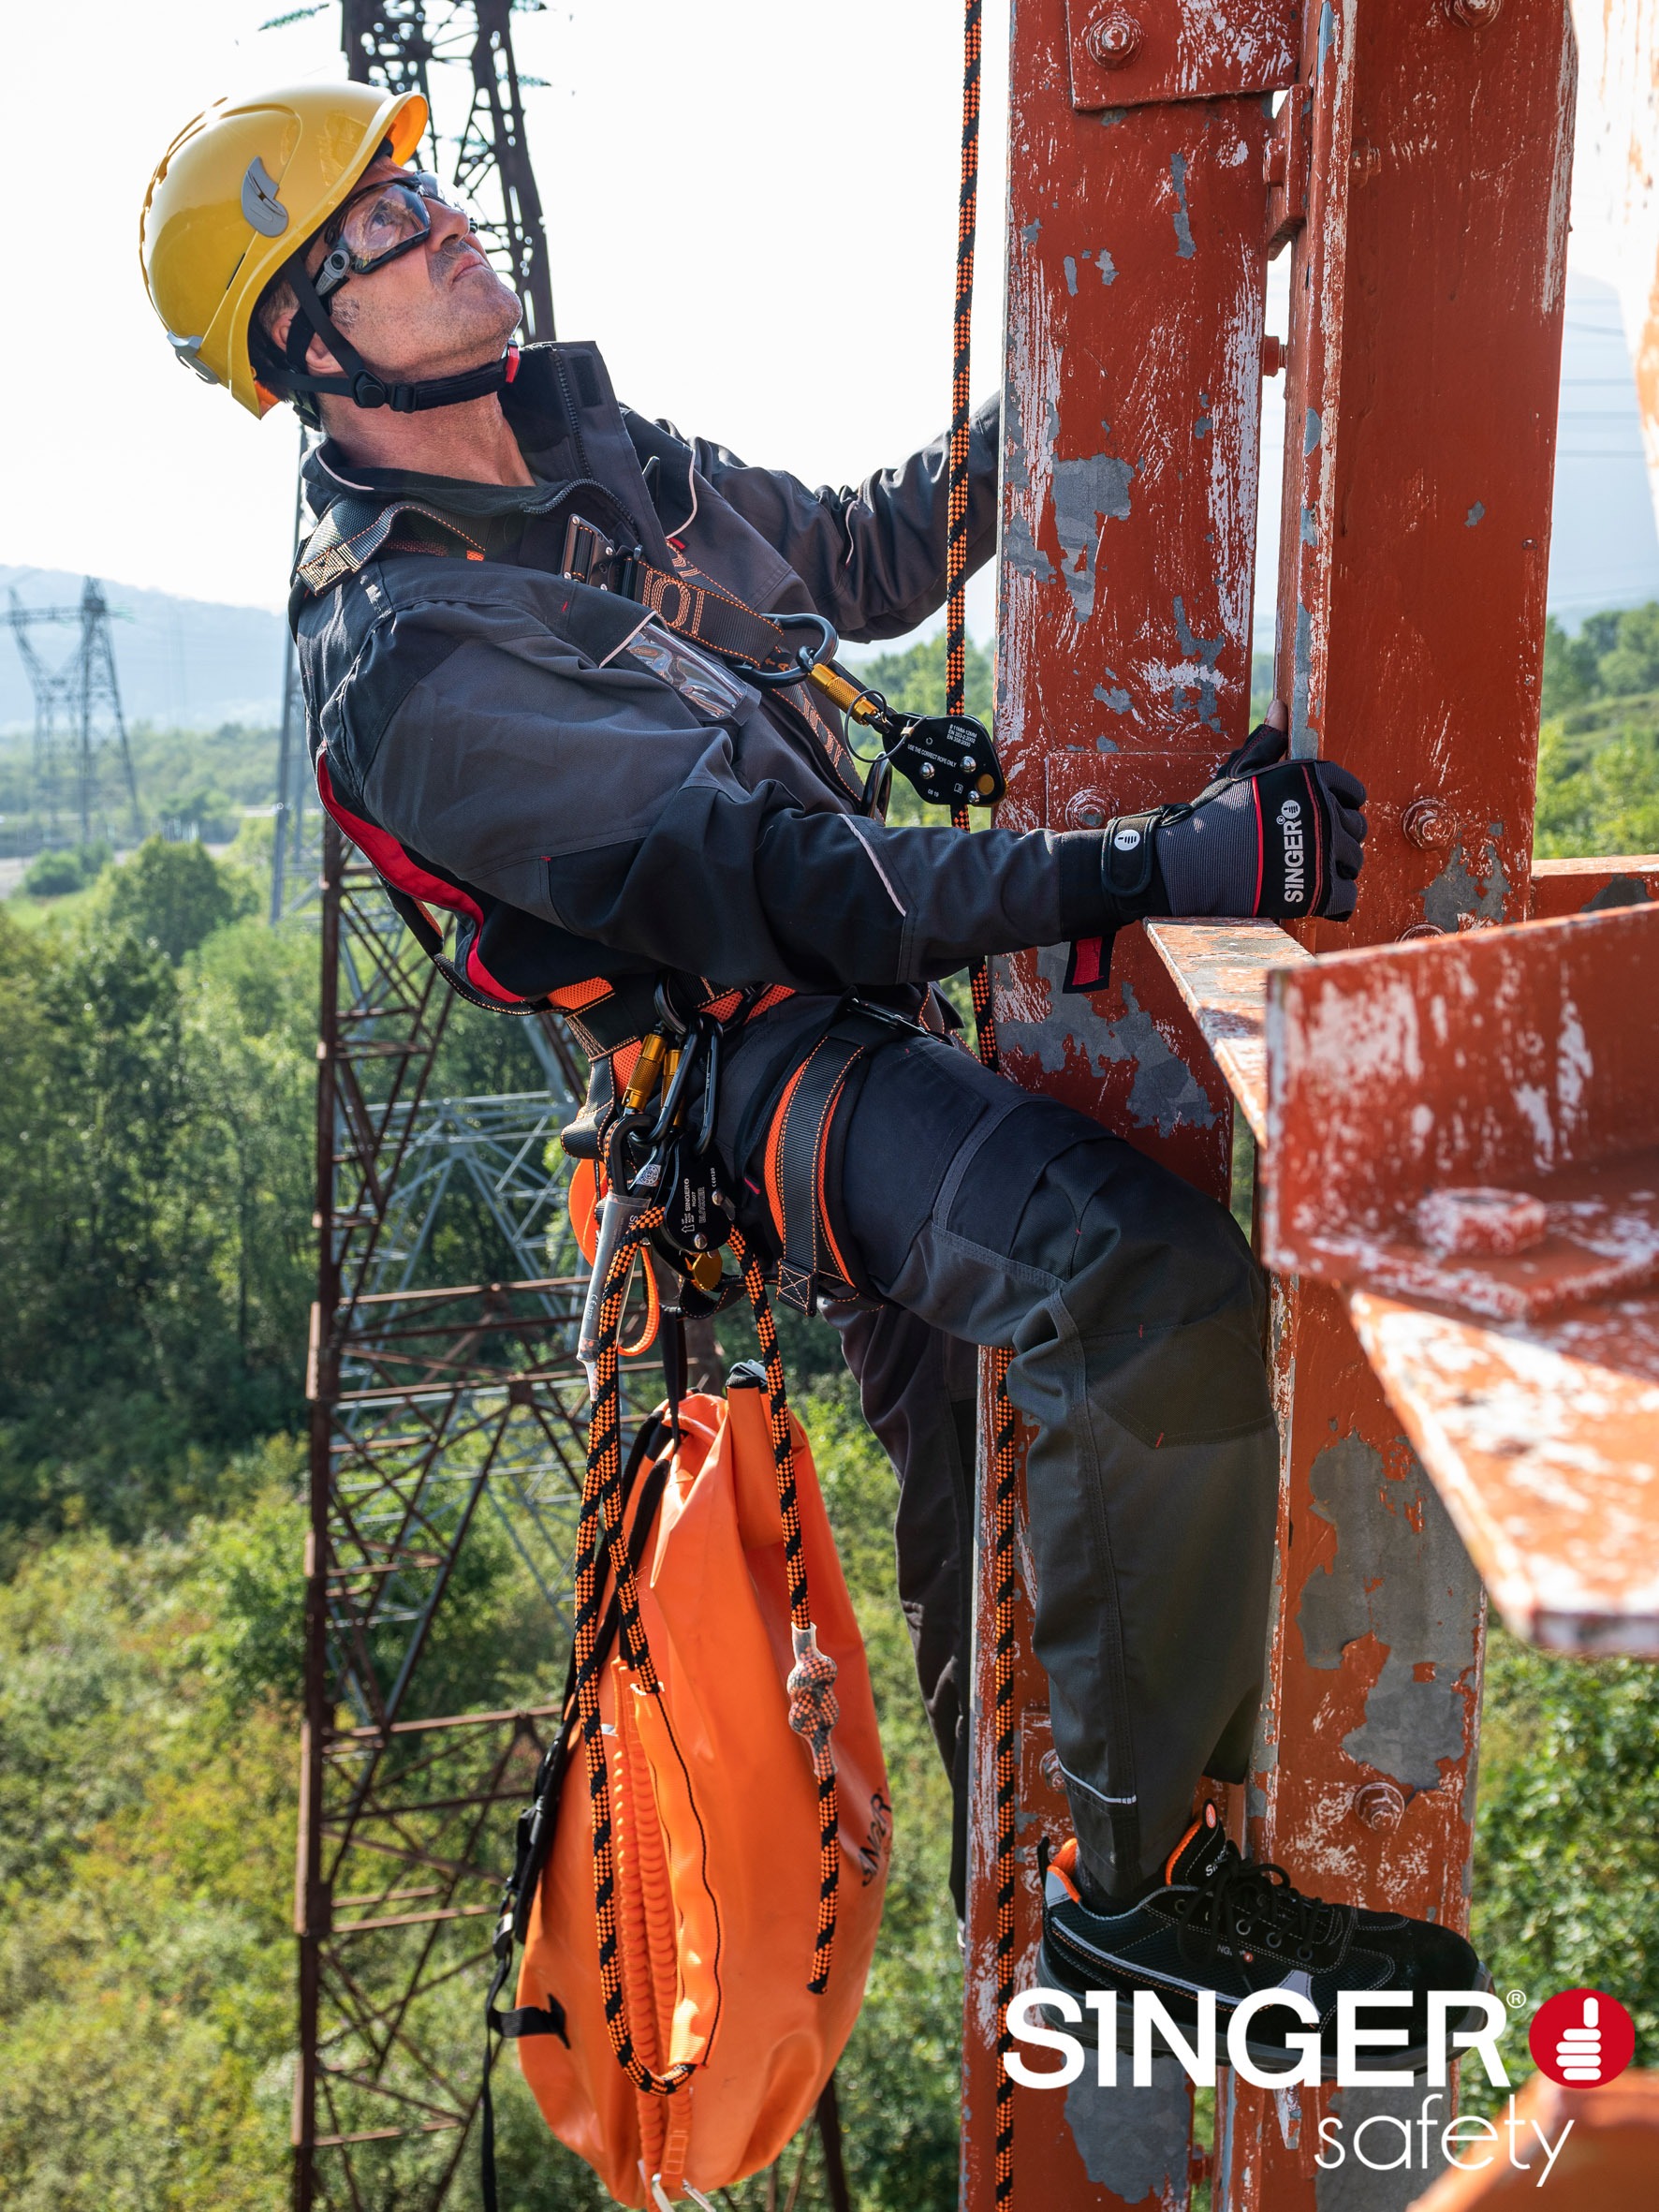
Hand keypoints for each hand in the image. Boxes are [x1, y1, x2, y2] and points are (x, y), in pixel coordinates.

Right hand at [1157, 700, 1367, 921]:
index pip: (1354, 792)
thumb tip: (1280, 706)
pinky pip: (1347, 896)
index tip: (1317, 819)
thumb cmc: (1215, 816)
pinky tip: (1313, 894)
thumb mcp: (1241, 770)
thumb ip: (1268, 740)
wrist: (1191, 863)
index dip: (1339, 805)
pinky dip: (1335, 899)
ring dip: (1336, 867)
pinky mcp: (1318, 890)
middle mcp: (1325, 812)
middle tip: (1305, 847)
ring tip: (1305, 870)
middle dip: (1337, 837)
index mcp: (1313, 779)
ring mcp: (1324, 852)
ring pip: (1354, 861)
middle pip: (1356, 828)